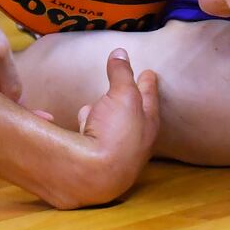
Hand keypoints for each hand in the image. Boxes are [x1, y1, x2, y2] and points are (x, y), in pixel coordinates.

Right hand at [47, 49, 159, 208]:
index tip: (149, 72)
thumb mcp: (123, 95)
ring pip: (110, 126)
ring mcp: (114, 152)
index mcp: (148, 124)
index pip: (150, 97)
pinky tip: (79, 122)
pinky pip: (90, 136)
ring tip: (94, 107)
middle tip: (131, 86)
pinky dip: (85, 127)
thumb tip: (120, 53)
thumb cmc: (115, 135)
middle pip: (132, 114)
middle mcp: (134, 141)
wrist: (92, 176)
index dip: (148, 82)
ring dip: (102, 115)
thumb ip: (122, 73)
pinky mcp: (93, 159)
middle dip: (129, 100)